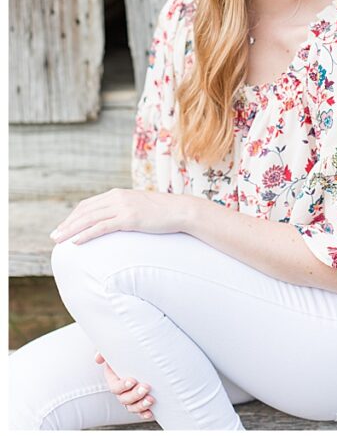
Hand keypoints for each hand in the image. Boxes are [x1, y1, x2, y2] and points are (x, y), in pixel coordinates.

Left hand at [50, 189, 189, 245]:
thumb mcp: (140, 206)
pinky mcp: (129, 218)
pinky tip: (76, 241)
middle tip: (54, 236)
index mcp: (119, 193)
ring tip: (59, 240)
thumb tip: (116, 220)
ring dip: (71, 229)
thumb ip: (126, 209)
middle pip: (85, 210)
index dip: (73, 216)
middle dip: (67, 223)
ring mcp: (124, 207)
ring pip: (89, 218)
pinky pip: (102, 227)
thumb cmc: (163, 212)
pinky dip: (86, 234)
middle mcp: (118, 197)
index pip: (89, 204)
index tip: (64, 226)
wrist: (182, 211)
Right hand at [95, 351, 154, 420]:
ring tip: (150, 400)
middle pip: (124, 399)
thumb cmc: (128, 350)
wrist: (144, 354)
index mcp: (115, 379)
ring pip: (132, 407)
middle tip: (146, 387)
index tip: (132, 380)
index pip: (115, 387)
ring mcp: (132, 397)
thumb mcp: (116, 348)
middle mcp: (122, 390)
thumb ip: (105, 351)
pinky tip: (150, 413)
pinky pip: (140, 411)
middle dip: (135, 395)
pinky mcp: (141, 400)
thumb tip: (98, 358)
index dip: (122, 386)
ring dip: (140, 405)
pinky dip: (144, 413)